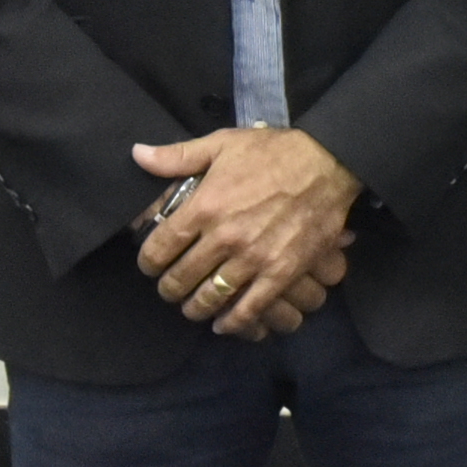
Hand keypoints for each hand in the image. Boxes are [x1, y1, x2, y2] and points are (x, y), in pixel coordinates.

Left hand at [132, 128, 364, 336]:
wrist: (329, 162)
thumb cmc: (273, 152)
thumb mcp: (222, 144)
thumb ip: (177, 156)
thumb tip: (137, 155)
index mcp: (204, 206)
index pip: (159, 249)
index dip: (148, 263)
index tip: (151, 265)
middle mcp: (224, 237)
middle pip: (180, 279)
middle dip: (169, 288)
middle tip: (172, 288)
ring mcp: (253, 258)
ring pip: (210, 298)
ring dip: (196, 308)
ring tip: (194, 306)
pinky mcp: (281, 273)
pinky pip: (249, 309)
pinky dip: (232, 322)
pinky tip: (224, 323)